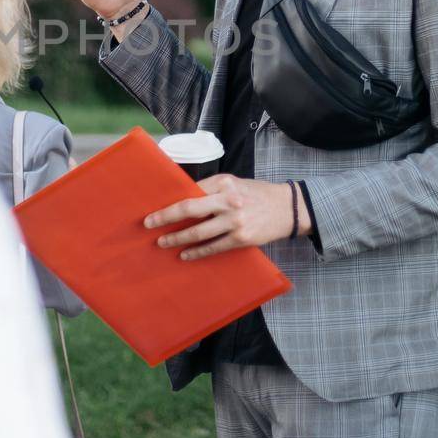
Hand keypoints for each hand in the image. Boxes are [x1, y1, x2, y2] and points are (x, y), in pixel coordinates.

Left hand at [145, 174, 297, 259]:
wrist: (288, 208)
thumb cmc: (257, 194)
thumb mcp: (235, 183)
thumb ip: (212, 189)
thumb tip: (184, 198)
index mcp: (223, 183)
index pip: (190, 191)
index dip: (171, 201)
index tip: (155, 208)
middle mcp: (228, 200)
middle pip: (189, 209)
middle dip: (165, 218)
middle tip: (149, 224)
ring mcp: (235, 220)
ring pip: (198, 232)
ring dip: (177, 238)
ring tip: (163, 242)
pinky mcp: (242, 238)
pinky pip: (213, 247)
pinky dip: (197, 252)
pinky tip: (185, 254)